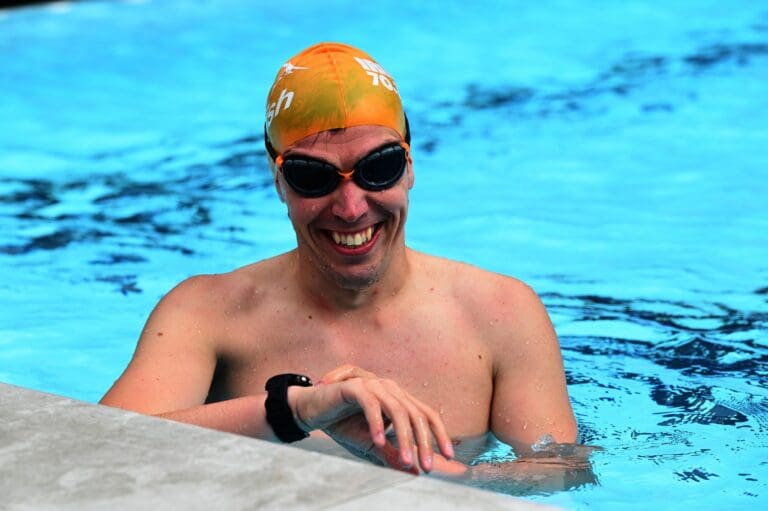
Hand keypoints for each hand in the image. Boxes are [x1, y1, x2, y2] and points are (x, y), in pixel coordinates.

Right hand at [293, 364, 453, 472]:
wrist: (312, 411)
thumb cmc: (343, 425)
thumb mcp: (371, 446)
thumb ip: (392, 455)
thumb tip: (414, 471)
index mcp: (399, 399)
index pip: (426, 414)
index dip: (439, 434)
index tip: (449, 456)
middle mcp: (390, 389)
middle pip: (415, 414)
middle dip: (423, 442)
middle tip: (425, 466)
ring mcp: (374, 385)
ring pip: (397, 410)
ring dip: (403, 437)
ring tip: (406, 461)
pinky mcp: (355, 387)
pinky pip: (371, 404)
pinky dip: (377, 424)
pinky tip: (379, 442)